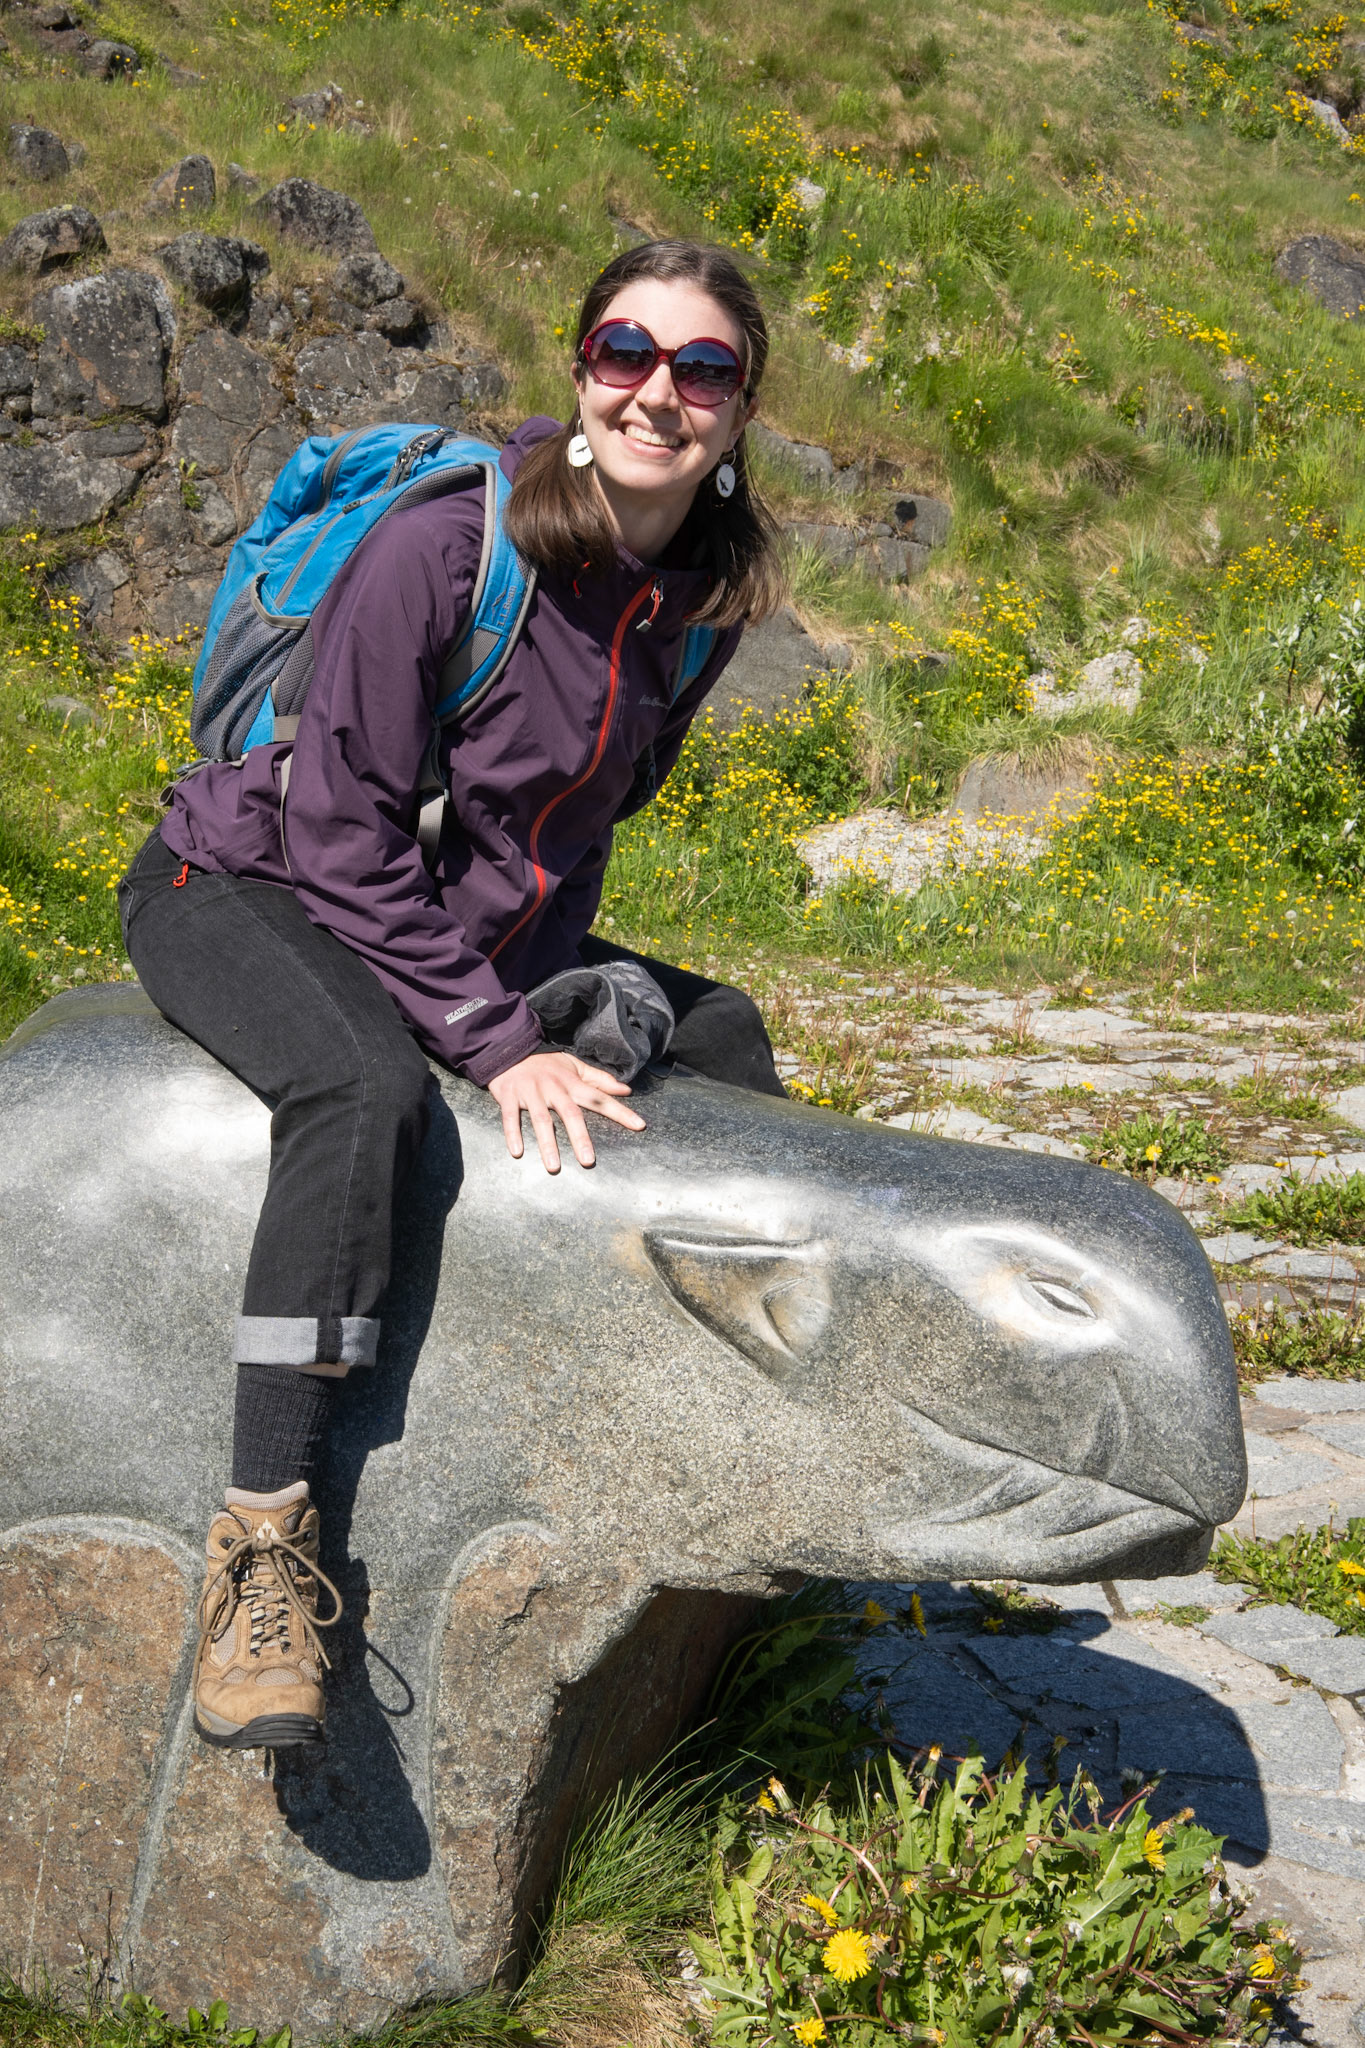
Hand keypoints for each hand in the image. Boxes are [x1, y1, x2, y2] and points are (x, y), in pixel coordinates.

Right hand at [487, 1050, 645, 1172]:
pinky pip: (510, 1117)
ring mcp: (531, 1092)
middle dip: (580, 1137)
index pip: (599, 1098)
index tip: (638, 1125)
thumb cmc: (545, 1063)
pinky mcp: (509, 1095)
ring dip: (547, 1144)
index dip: (620, 1111)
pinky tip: (517, 1152)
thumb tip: (625, 1090)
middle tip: (588, 1161)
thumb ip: (599, 1079)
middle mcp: (554, 1088)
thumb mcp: (574, 1066)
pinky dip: (513, 1134)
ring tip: (554, 1167)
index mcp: (571, 1082)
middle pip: (570, 1114)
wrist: (509, 1050)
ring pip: (541, 1120)